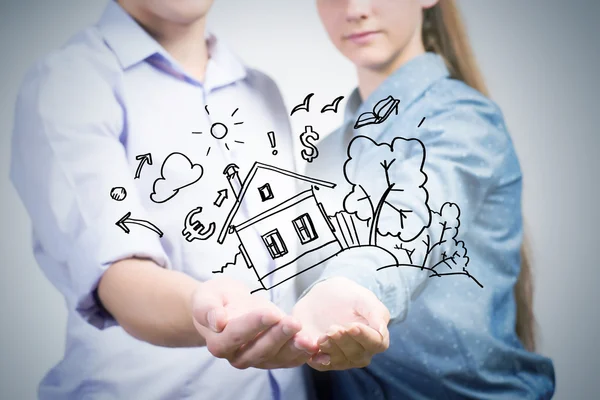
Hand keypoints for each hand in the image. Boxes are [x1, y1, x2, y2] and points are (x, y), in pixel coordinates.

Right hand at [192, 277, 317, 368]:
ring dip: (295, 349)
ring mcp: (258, 359)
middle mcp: (238, 356)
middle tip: (294, 323)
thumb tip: (217, 321)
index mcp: (219, 343)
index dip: (254, 324)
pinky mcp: (275, 357)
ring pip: (278, 358)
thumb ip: (208, 309)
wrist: (225, 306)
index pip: (237, 335)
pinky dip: (305, 355)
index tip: (270, 313)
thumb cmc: (216, 299)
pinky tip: (317, 347)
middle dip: (279, 336)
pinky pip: (291, 359)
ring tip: (309, 340)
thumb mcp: (206, 296)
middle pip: (260, 350)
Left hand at [292, 277, 389, 370]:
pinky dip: (317, 360)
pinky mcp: (322, 359)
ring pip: (340, 361)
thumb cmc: (349, 297)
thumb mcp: (363, 298)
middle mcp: (361, 352)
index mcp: (375, 337)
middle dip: (344, 341)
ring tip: (323, 335)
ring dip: (331, 349)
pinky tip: (312, 350)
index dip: (364, 337)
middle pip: (357, 354)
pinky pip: (321, 365)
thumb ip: (376, 313)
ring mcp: (342, 358)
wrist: (324, 296)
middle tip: (333, 328)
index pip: (376, 344)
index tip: (352, 326)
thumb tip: (382, 331)